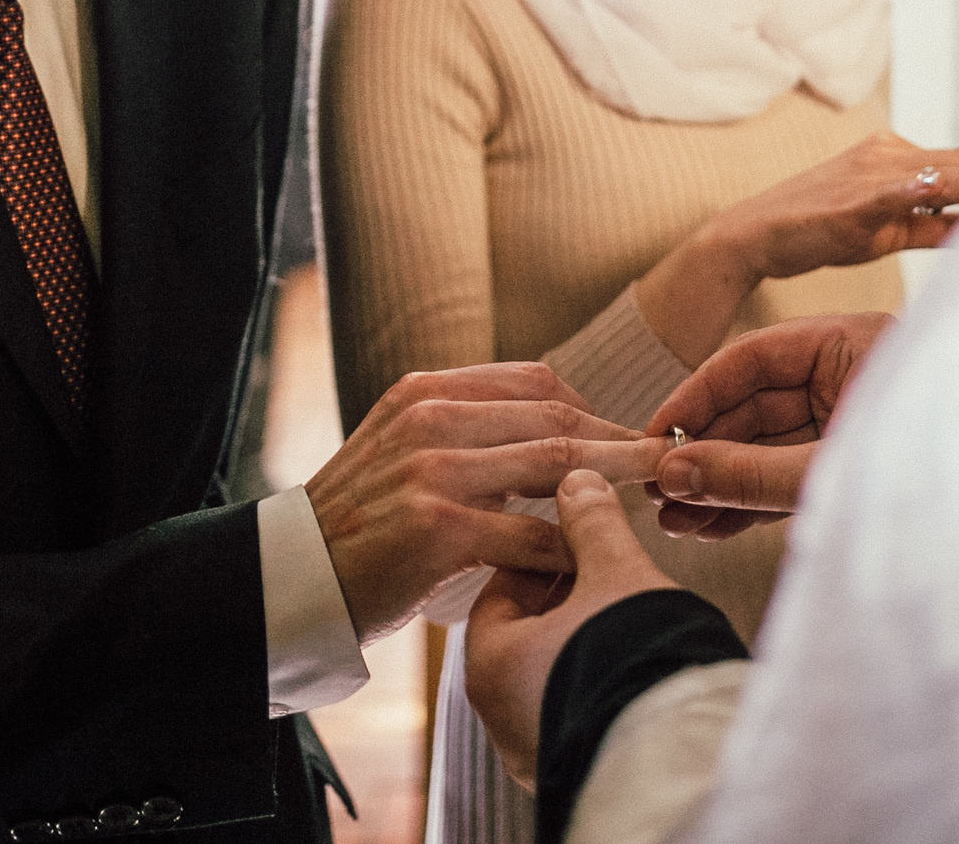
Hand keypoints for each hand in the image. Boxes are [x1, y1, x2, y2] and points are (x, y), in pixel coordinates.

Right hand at [306, 364, 670, 643]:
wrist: (295, 577)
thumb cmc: (360, 520)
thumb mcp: (400, 446)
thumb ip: (463, 428)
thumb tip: (550, 429)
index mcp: (426, 392)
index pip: (534, 381)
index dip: (590, 408)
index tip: (623, 434)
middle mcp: (431, 420)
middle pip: (555, 417)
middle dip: (618, 440)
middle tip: (662, 462)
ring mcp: (433, 472)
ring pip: (553, 467)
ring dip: (611, 485)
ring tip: (649, 502)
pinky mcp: (438, 528)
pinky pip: (530, 535)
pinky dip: (569, 548)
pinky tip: (591, 560)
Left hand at [466, 470, 680, 787]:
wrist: (679, 753)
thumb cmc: (635, 661)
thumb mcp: (615, 573)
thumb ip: (592, 523)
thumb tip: (578, 482)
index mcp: (488, 664)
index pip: (502, 587)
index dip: (545, 552)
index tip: (578, 537)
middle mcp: (499, 715)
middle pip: (527, 631)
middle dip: (569, 597)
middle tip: (608, 570)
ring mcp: (534, 747)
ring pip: (554, 671)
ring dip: (586, 637)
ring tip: (630, 611)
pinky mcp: (573, 765)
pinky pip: (576, 706)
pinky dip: (598, 676)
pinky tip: (637, 657)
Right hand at [633, 134, 958, 365]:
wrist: (751, 235)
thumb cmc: (817, 234)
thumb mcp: (885, 234)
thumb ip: (933, 229)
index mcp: (905, 162)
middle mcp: (895, 156)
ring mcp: (876, 174)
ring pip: (951, 173)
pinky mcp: (856, 200)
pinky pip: (904, 196)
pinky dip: (932, 191)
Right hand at [644, 311, 893, 539]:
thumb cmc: (935, 486)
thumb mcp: (830, 472)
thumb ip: (751, 472)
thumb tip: (673, 473)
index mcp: (855, 347)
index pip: (753, 358)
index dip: (696, 397)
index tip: (654, 437)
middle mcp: (849, 380)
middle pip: (753, 408)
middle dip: (703, 454)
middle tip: (657, 490)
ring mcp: (850, 427)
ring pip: (767, 450)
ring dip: (720, 486)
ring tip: (674, 521)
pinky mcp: (851, 472)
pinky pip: (789, 479)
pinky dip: (752, 503)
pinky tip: (710, 528)